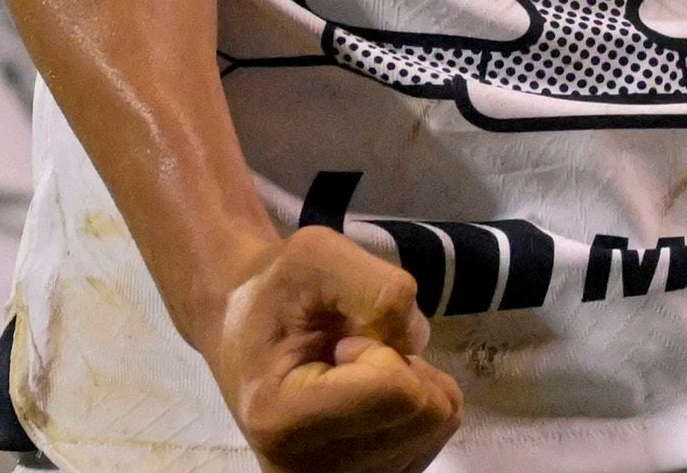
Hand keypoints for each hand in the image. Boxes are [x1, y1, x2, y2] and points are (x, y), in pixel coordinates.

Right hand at [206, 225, 460, 472]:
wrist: (246, 332)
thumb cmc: (277, 294)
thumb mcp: (315, 254)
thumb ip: (375, 286)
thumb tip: (415, 340)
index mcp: (283, 422)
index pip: (398, 391)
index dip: (381, 344)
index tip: (336, 341)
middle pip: (427, 411)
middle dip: (398, 363)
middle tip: (346, 352)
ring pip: (439, 421)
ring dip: (407, 380)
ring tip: (353, 371)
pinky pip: (439, 431)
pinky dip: (413, 400)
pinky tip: (367, 395)